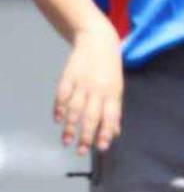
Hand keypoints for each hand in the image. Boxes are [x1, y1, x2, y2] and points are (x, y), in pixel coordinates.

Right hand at [55, 22, 123, 155]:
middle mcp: (98, 89)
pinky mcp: (69, 75)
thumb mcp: (117, 88)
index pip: (110, 116)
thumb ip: (114, 111)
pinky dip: (59, 108)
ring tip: (66, 141)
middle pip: (91, 116)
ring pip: (75, 108)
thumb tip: (115, 133)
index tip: (100, 148)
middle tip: (80, 152)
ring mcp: (82, 82)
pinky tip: (57, 120)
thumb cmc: (109, 69)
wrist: (98, 40)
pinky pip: (62, 94)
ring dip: (70, 127)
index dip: (106, 132)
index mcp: (113, 92)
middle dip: (86, 136)